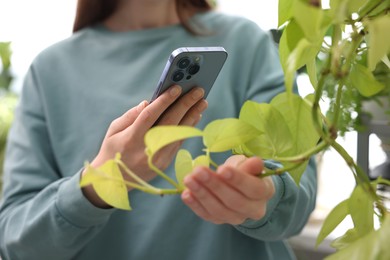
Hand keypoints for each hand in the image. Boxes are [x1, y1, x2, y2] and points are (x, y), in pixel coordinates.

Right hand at [83, 85, 207, 206]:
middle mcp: (148, 149)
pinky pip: (180, 141)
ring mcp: (159, 158)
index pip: (150, 116)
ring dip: (193, 115)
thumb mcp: (114, 130)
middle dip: (185, 104)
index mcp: (131, 139)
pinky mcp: (166, 163)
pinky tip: (195, 116)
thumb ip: (131, 115)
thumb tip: (149, 102)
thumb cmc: (112, 150)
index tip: (177, 87)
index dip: (164, 101)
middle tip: (198, 91)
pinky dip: (188, 127)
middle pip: (170, 123)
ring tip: (202, 101)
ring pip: (179, 132)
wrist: (115, 181)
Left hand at [181, 155, 274, 224]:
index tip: (221, 169)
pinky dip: (195, 204)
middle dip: (214, 185)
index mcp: (264, 192)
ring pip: (218, 210)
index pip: (253, 188)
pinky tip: (186, 193)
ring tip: (189, 179)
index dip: (237, 179)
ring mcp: (236, 218)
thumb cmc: (246, 172)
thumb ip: (250, 165)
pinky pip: (207, 215)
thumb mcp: (249, 165)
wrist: (242, 189)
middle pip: (233, 201)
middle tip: (198, 171)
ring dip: (201, 194)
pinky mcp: (220, 220)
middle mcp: (253, 209)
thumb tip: (255, 162)